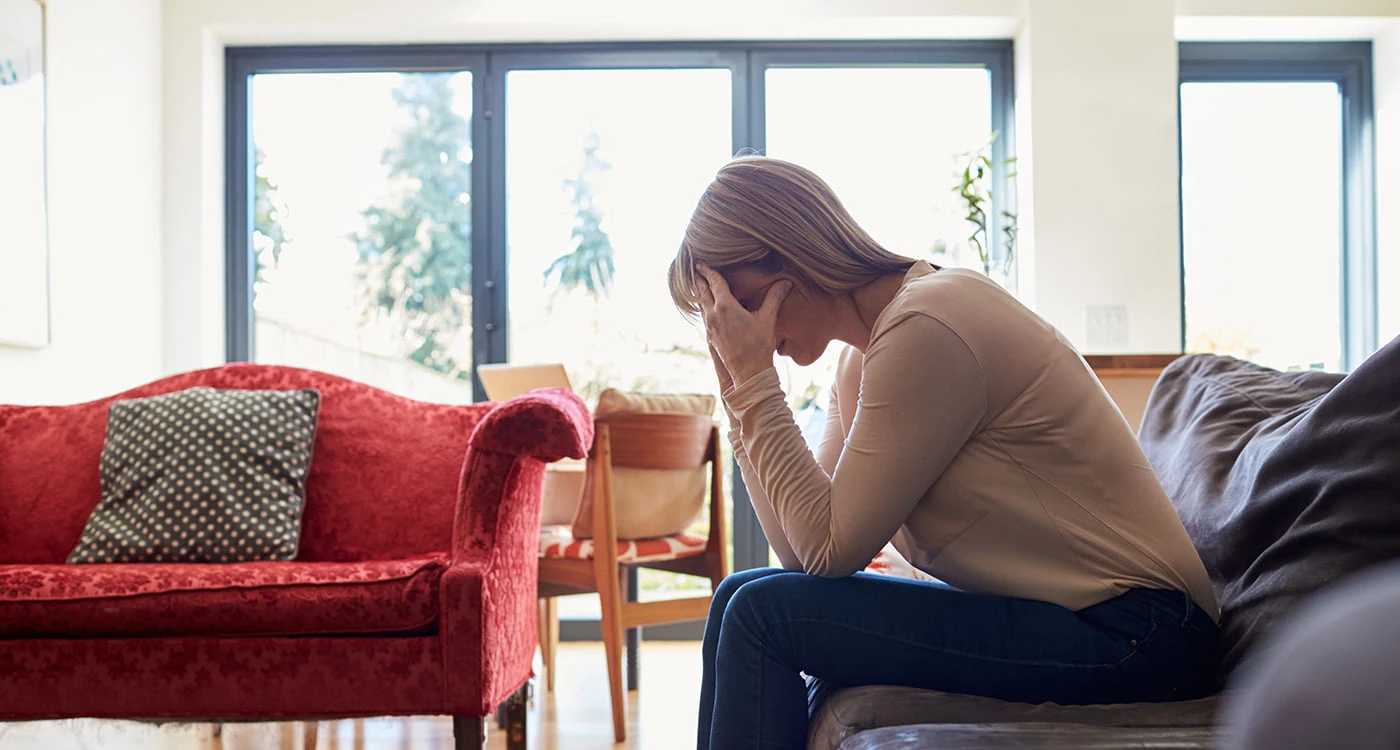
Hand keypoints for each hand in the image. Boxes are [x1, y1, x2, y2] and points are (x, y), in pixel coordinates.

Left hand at [696, 264, 791, 385]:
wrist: (748, 372)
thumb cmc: (759, 345)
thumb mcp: (768, 319)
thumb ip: (775, 298)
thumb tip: (786, 282)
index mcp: (725, 306)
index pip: (714, 282)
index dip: (708, 271)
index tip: (700, 262)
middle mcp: (713, 315)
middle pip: (702, 292)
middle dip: (699, 279)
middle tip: (694, 269)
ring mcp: (709, 327)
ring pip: (701, 305)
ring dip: (700, 293)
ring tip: (699, 285)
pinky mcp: (710, 337)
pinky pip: (704, 317)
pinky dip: (704, 307)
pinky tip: (708, 308)